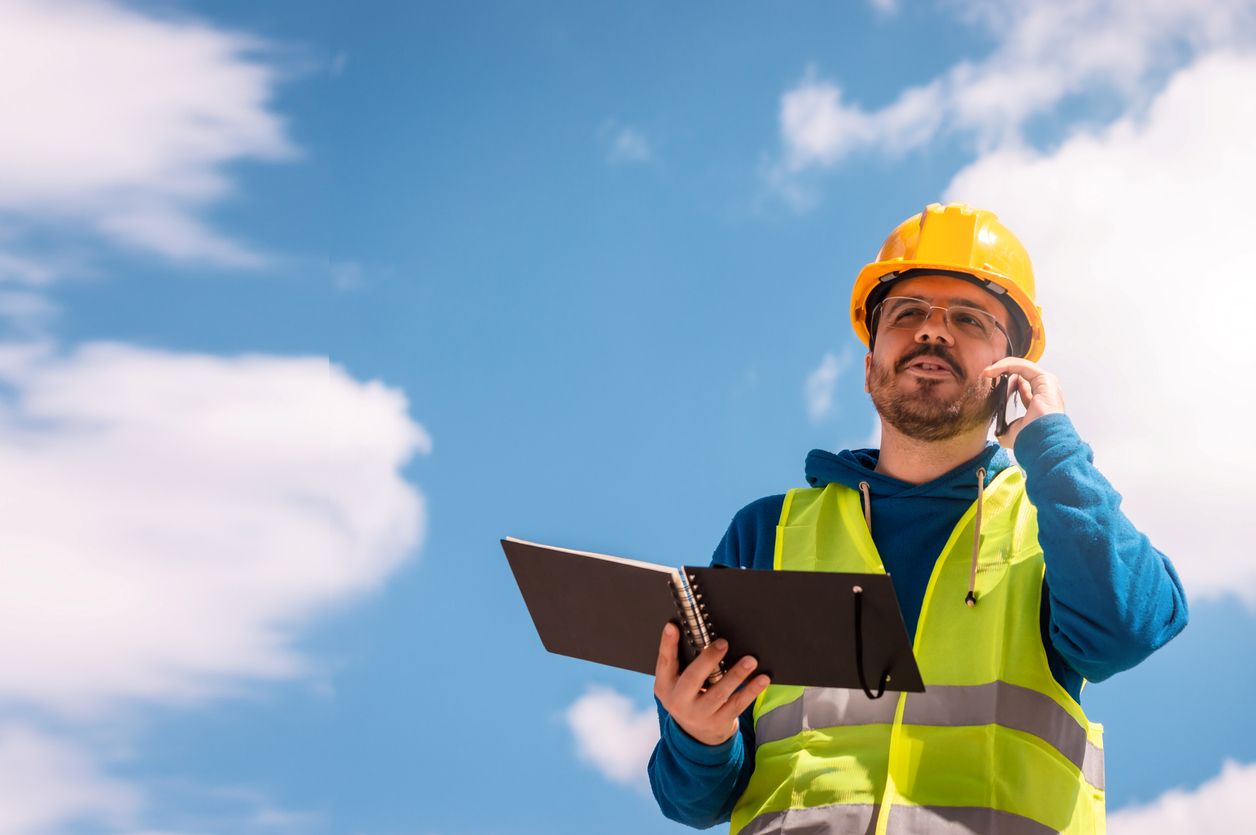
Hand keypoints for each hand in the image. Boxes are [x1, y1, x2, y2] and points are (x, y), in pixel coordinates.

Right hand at [653, 623, 770, 745]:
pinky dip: (751, 691)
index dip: (667, 644)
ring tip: (750, 661)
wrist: (696, 732)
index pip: (665, 662)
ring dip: (736, 675)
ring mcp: (699, 714)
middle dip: (708, 659)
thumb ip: (680, 661)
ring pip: (719, 693)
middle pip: (692, 679)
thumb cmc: (687, 695)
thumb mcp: (675, 682)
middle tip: (723, 643)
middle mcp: (679, 701)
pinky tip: (762, 679)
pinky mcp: (719, 721)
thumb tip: (692, 632)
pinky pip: (737, 704)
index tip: (672, 627)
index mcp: (665, 686)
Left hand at [982, 357, 1065, 448]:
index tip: (987, 382)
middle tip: (985, 374)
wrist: (1040, 441)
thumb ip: (1003, 425)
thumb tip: (994, 429)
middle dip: (1002, 370)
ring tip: (986, 372)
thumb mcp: (1009, 432)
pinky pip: (1023, 366)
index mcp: (1038, 403)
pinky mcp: (1045, 379)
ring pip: (1021, 366)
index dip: (1003, 382)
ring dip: (1002, 366)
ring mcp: (1046, 385)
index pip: (1021, 386)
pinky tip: (993, 370)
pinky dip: (1007, 365)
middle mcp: (1044, 392)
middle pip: (1020, 373)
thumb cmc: (1029, 439)